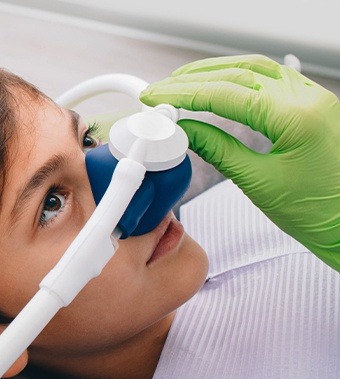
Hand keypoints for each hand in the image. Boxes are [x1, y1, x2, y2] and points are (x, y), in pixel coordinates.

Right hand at [140, 54, 339, 270]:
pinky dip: (239, 77)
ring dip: (215, 72)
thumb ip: (218, 150)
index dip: (184, 94)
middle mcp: (308, 99)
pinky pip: (272, 78)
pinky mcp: (311, 105)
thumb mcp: (258, 182)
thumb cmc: (319, 212)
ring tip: (183, 82)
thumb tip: (185, 131)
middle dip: (193, 80)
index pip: (225, 95)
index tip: (157, 96)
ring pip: (256, 69)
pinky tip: (220, 83)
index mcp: (296, 118)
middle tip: (162, 90)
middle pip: (239, 74)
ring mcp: (312, 98)